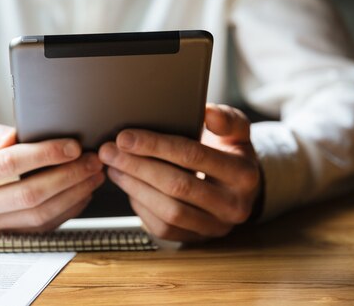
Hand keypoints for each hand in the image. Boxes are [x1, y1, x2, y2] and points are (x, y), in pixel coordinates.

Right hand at [0, 117, 104, 231]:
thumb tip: (10, 137)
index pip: (7, 165)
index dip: (43, 155)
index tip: (72, 145)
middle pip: (29, 195)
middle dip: (67, 176)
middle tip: (93, 159)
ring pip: (39, 216)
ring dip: (73, 195)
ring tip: (94, 173)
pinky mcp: (4, 235)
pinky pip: (41, 228)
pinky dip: (67, 210)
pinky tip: (83, 191)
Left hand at [98, 104, 260, 241]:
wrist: (238, 187)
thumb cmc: (230, 152)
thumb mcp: (236, 131)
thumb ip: (226, 119)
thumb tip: (207, 114)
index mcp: (244, 174)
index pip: (193, 156)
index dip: (156, 145)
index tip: (125, 137)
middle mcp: (233, 206)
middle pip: (177, 185)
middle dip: (138, 166)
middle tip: (110, 151)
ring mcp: (215, 227)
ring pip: (168, 211)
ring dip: (134, 187)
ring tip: (113, 166)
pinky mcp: (196, 239)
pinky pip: (163, 227)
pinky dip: (140, 206)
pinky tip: (127, 185)